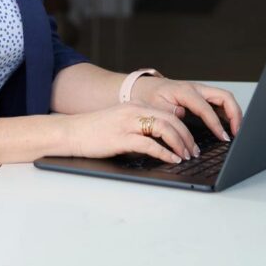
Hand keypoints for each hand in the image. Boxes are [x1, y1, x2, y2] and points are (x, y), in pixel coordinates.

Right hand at [63, 103, 200, 163]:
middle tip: (194, 151)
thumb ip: (139, 125)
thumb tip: (161, 140)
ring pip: (164, 128)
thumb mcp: (121, 121)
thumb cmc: (95, 131)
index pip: (168, 113)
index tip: (191, 142)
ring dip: (179, 143)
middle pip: (171, 120)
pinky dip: (164, 153)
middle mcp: (134, 111)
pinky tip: (171, 159)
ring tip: (185, 155)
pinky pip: (149, 144)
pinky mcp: (121, 138)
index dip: (184, 128)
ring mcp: (128, 123)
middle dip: (187, 137)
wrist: (72, 132)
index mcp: (135, 106)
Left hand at [131, 77, 242, 140]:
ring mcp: (200, 91)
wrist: (143, 87)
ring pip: (224, 98)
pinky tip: (228, 125)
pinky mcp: (200, 96)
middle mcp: (196, 89)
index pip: (207, 108)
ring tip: (236, 131)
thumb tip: (182, 115)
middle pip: (224, 96)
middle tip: (237, 132)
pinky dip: (227, 112)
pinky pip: (219, 102)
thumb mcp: (155, 105)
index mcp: (185, 91)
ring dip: (234, 113)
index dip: (216, 124)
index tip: (223, 137)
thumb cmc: (148, 96)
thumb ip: (169, 111)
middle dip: (235, 114)